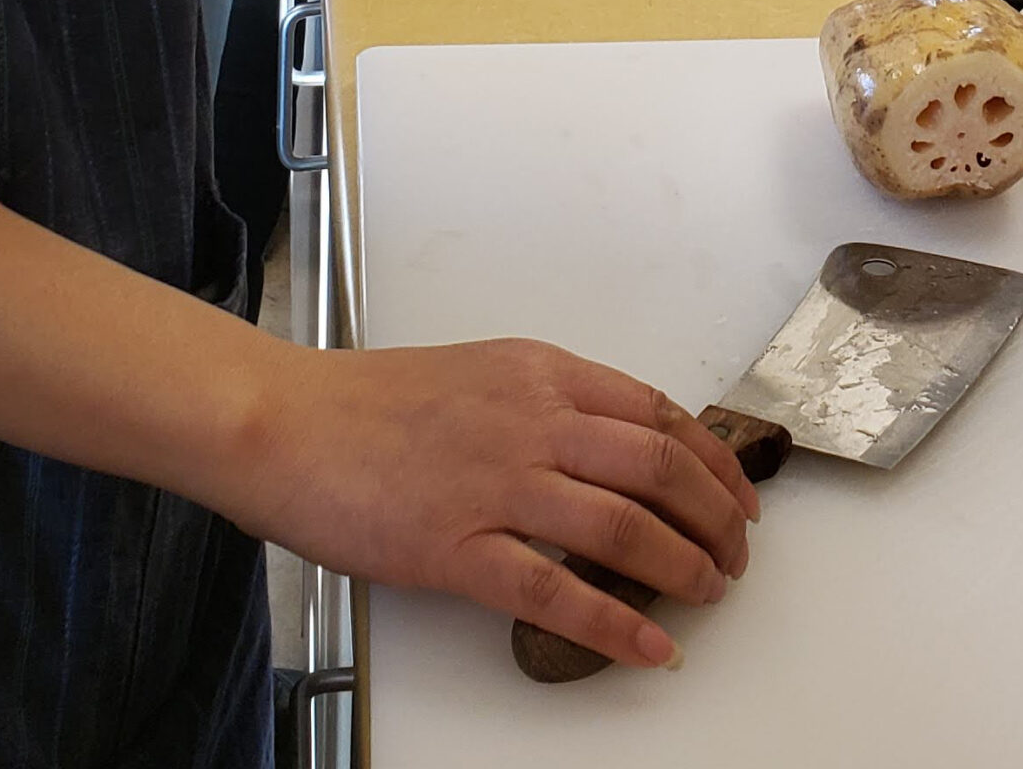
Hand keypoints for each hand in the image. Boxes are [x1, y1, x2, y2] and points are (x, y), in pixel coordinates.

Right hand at [242, 336, 757, 671]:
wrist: (283, 421)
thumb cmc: (364, 402)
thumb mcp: (473, 374)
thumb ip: (540, 403)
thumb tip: (607, 449)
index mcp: (535, 372)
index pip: (657, 409)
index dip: (713, 458)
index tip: (738, 494)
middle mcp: (529, 419)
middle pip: (659, 466)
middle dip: (717, 516)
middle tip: (736, 554)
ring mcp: (496, 484)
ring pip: (624, 527)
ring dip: (684, 567)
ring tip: (709, 595)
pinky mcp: (458, 548)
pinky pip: (558, 593)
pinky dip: (619, 627)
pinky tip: (652, 649)